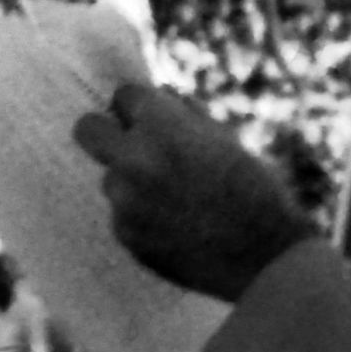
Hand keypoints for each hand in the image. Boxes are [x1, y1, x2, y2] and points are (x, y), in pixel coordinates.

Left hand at [69, 81, 321, 304]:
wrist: (264, 256)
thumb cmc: (254, 190)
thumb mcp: (224, 138)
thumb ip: (183, 116)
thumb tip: (159, 97)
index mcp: (161, 125)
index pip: (122, 95)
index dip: (138, 107)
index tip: (146, 118)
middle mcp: (134, 158)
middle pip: (86, 129)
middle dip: (103, 131)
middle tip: (124, 144)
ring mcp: (125, 199)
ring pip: (111, 179)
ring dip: (133, 185)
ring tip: (177, 203)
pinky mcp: (125, 234)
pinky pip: (123, 216)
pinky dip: (142, 219)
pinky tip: (176, 228)